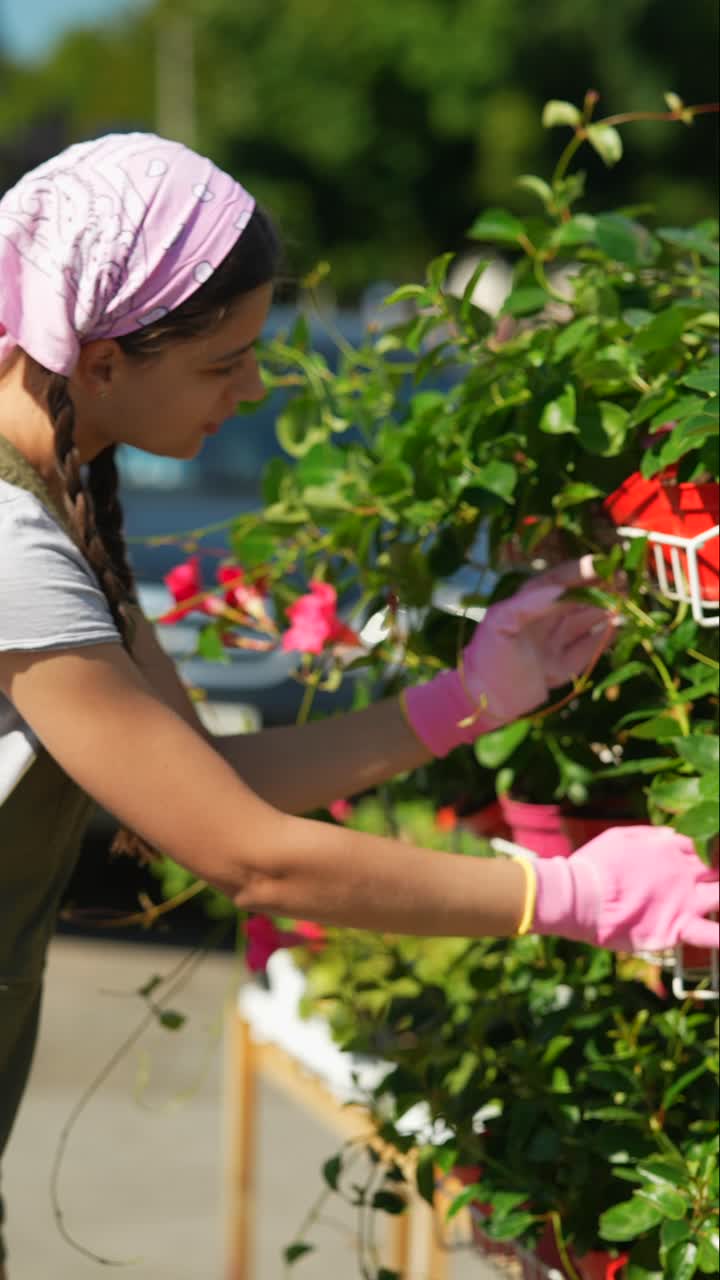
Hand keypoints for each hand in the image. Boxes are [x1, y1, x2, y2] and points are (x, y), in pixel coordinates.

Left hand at [403, 556, 616, 756]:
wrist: (485, 702)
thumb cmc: (488, 659)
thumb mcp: (500, 625)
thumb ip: (528, 603)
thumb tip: (559, 589)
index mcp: (528, 605)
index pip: (559, 581)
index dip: (581, 571)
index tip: (603, 563)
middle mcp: (544, 620)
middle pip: (579, 599)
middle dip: (602, 588)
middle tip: (626, 579)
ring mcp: (555, 643)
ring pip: (587, 621)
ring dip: (607, 610)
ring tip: (628, 601)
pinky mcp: (563, 666)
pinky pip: (588, 648)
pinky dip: (604, 638)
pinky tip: (619, 627)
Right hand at [526, 826, 718, 951]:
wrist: (579, 897)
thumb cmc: (595, 865)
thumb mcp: (621, 837)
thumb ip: (652, 837)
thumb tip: (673, 835)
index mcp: (669, 848)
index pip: (705, 843)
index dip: (712, 846)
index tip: (713, 852)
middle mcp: (683, 872)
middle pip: (719, 868)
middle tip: (716, 873)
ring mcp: (684, 901)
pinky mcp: (677, 927)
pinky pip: (712, 935)